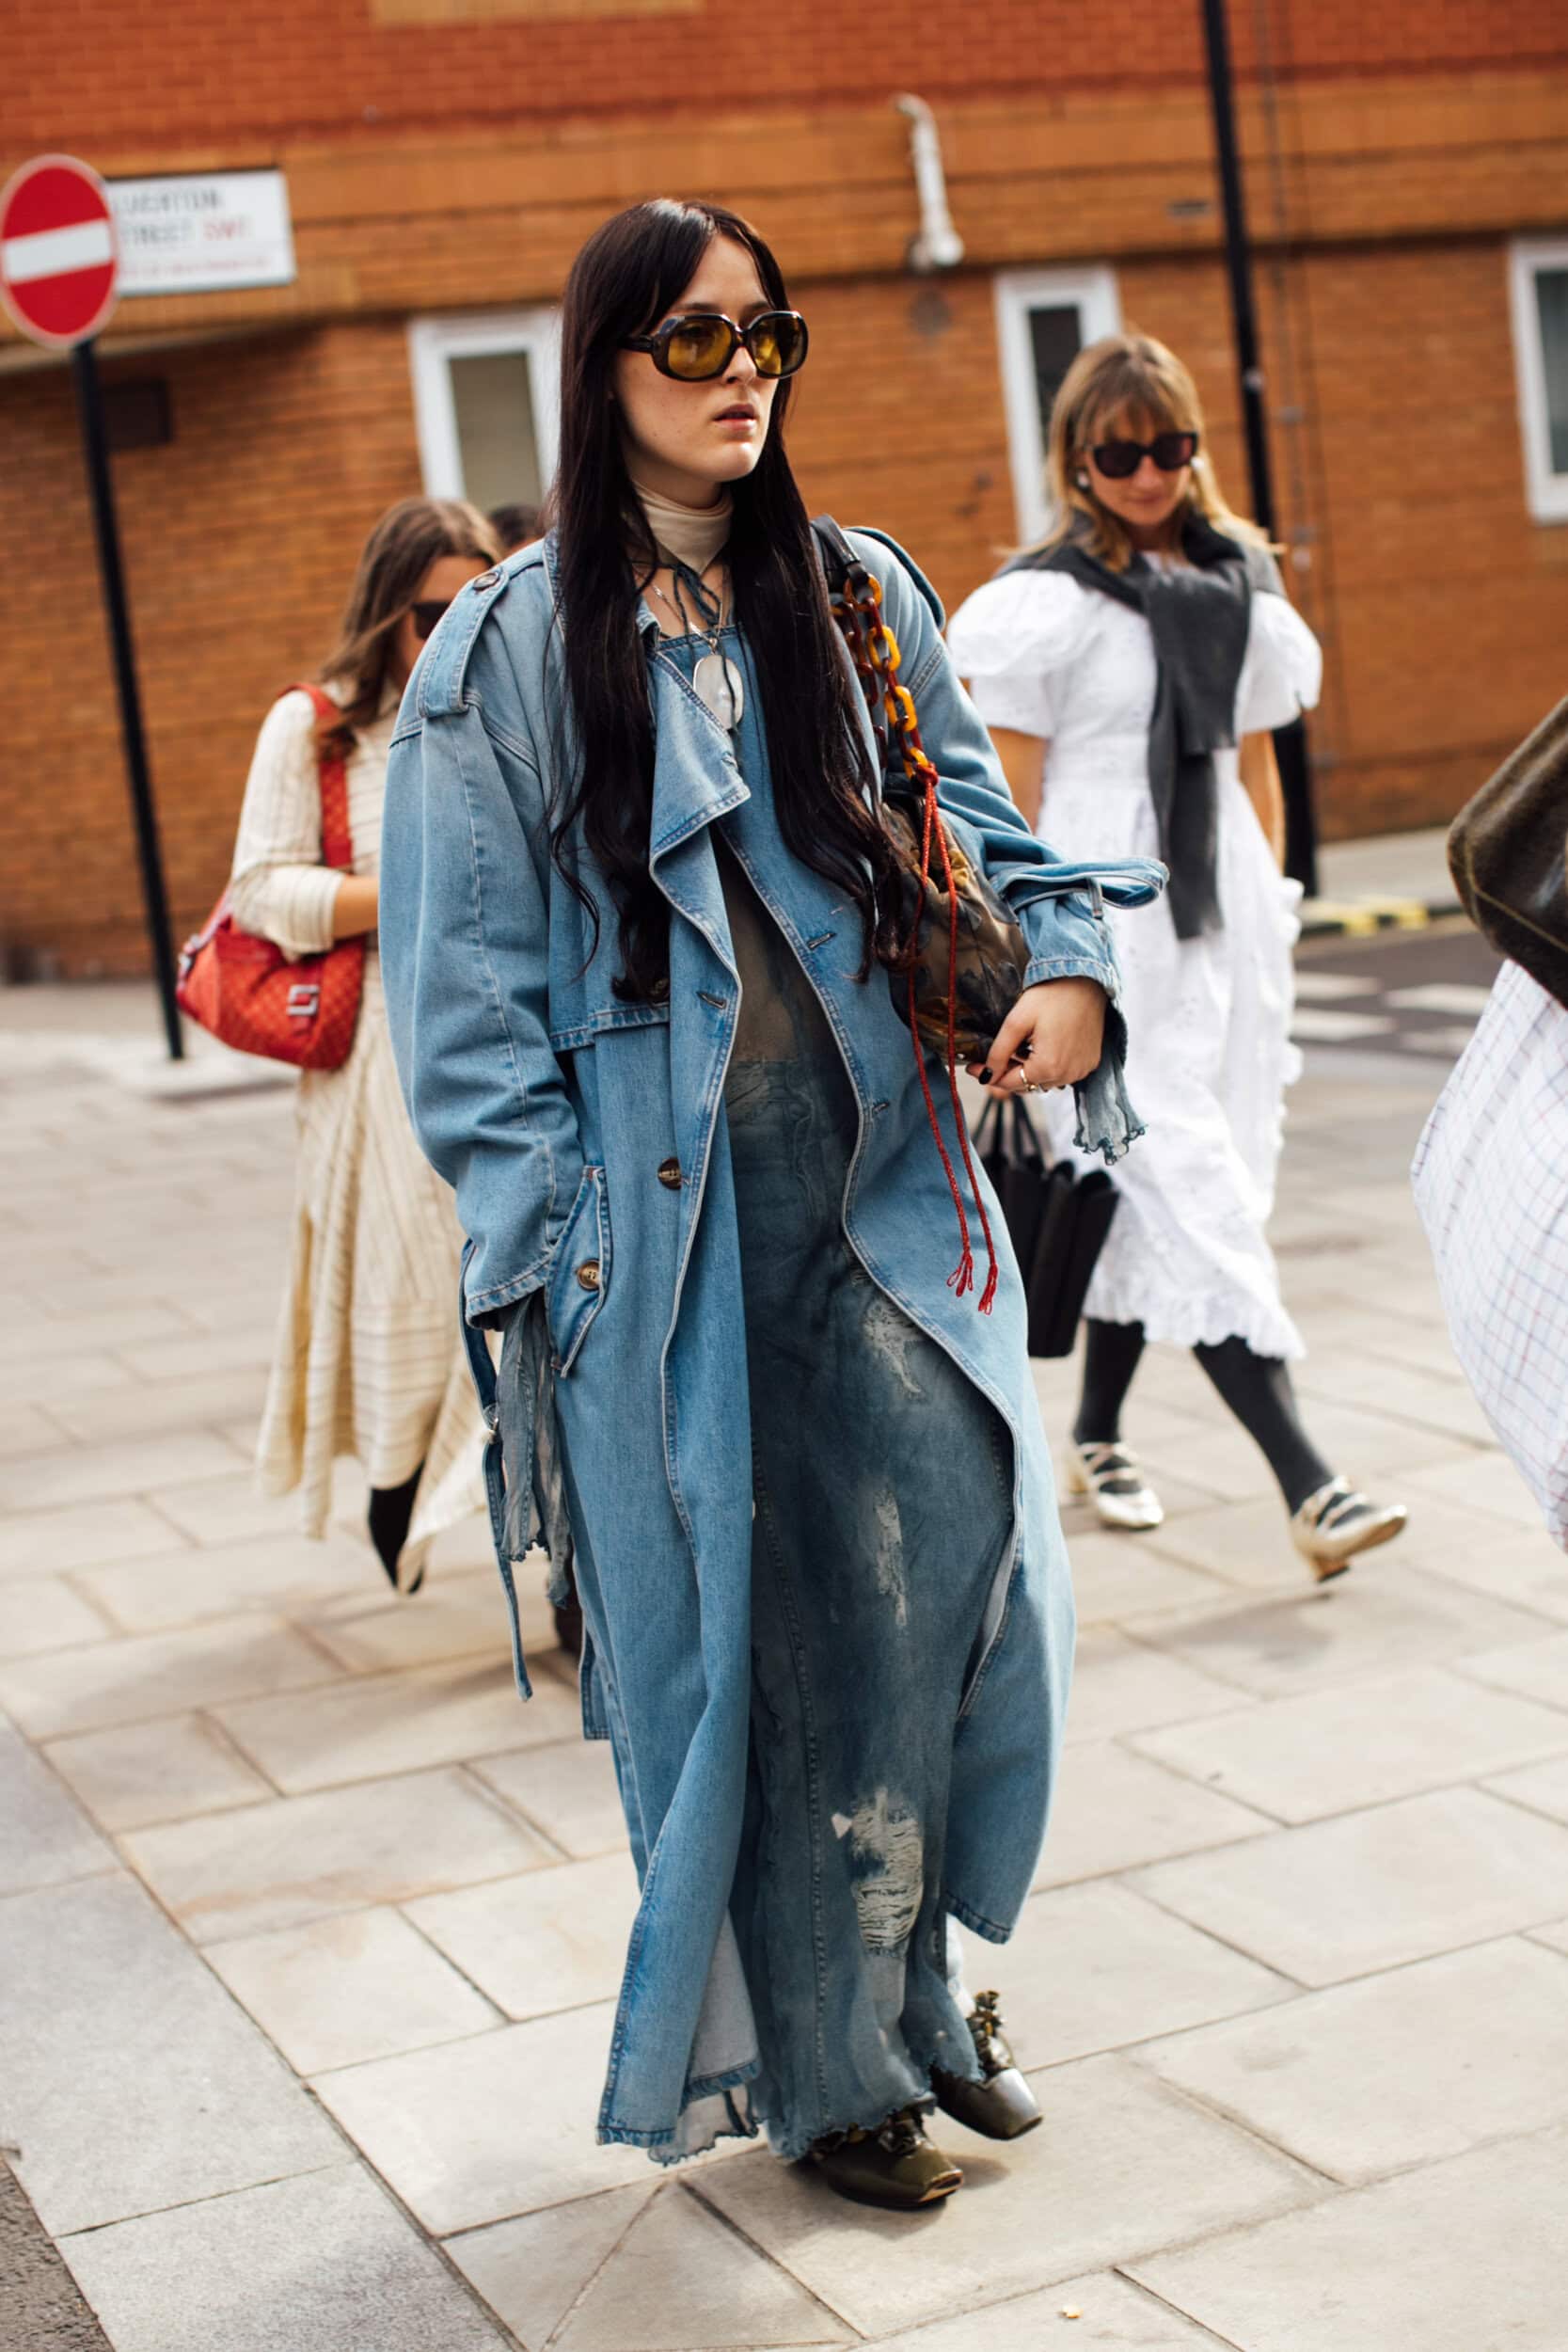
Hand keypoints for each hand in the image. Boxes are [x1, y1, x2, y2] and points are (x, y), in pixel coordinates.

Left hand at [967, 979, 1106, 1099]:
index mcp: (1048, 1067)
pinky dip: (1048, 1067)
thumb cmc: (1053, 996)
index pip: (1010, 1084)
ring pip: (1044, 1082)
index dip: (989, 1075)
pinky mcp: (1089, 1063)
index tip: (972, 1067)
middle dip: (1008, 1074)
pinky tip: (1040, 1048)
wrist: (1087, 982)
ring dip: (1029, 1071)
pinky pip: (1062, 1074)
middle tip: (993, 1058)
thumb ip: (999, 1052)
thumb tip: (986, 1076)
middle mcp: (1067, 1075)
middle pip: (1027, 1085)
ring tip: (1019, 1049)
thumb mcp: (1017, 1021)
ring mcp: (1081, 1071)